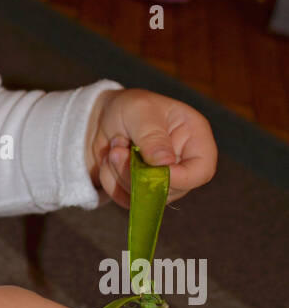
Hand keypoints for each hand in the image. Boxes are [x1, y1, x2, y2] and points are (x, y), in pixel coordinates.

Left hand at [85, 88, 216, 207]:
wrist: (104, 116)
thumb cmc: (131, 107)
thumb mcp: (140, 111)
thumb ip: (152, 136)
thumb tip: (165, 162)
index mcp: (195, 137)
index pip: (202, 170)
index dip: (179, 178)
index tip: (150, 169)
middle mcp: (184, 163)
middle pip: (172, 189)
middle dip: (137, 173)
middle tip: (116, 149)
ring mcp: (165, 180)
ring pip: (147, 198)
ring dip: (120, 175)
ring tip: (114, 147)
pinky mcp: (145, 191)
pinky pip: (128, 201)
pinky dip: (112, 182)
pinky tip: (110, 160)